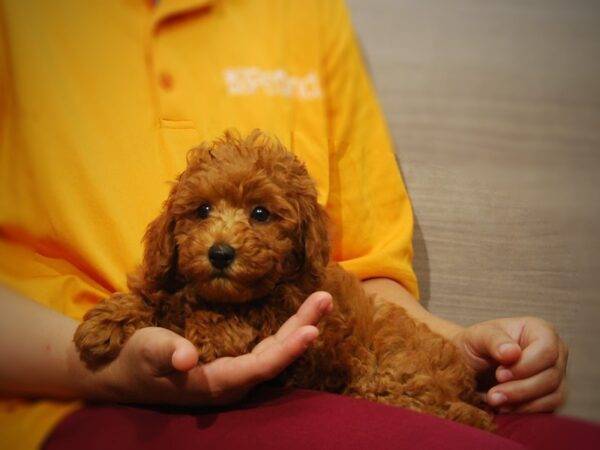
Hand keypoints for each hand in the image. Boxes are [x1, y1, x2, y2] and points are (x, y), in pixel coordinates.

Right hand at [89, 291, 332, 405]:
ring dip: (300, 324)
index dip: (288, 350)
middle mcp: (234, 380)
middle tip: (326, 299)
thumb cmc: (136, 361)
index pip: (261, 367)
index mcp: (217, 382)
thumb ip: (165, 353)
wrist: (127, 373)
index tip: (312, 330)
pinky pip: (267, 345)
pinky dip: (286, 328)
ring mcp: (236, 371)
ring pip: (276, 349)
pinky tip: (300, 313)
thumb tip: (186, 356)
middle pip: (277, 355)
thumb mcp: (146, 353)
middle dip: (304, 327)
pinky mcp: (234, 360)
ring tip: (321, 300)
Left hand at [453, 317, 567, 412]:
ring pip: (553, 395)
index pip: (546, 351)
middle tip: (493, 395)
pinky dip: (526, 411)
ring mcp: (556, 375)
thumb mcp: (478, 336)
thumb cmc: (477, 344)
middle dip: (520, 389)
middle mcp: (556, 352)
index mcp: (541, 331)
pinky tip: (504, 408)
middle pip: (551, 376)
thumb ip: (494, 340)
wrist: (471, 362)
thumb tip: (512, 353)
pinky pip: (548, 408)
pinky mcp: (552, 395)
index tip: (499, 375)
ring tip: (495, 401)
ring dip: (522, 403)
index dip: (525, 366)